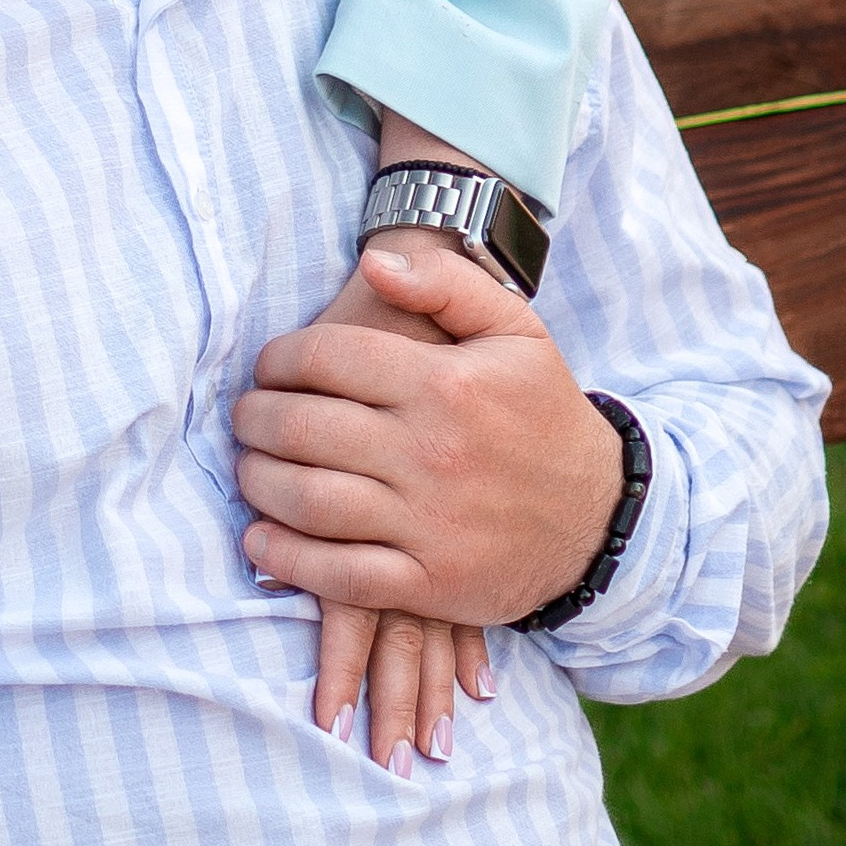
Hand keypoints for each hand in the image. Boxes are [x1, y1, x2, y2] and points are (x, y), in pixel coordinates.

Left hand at [233, 238, 625, 630]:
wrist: (601, 516)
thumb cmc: (544, 415)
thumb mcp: (516, 331)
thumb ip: (446, 284)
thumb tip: (373, 262)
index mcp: (446, 384)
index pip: (326, 359)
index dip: (278, 359)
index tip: (268, 368)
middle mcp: (432, 453)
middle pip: (304, 429)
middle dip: (254, 419)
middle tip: (244, 417)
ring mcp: (429, 523)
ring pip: (309, 500)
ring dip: (258, 482)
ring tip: (247, 468)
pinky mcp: (430, 583)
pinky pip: (338, 574)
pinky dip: (286, 558)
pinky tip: (260, 539)